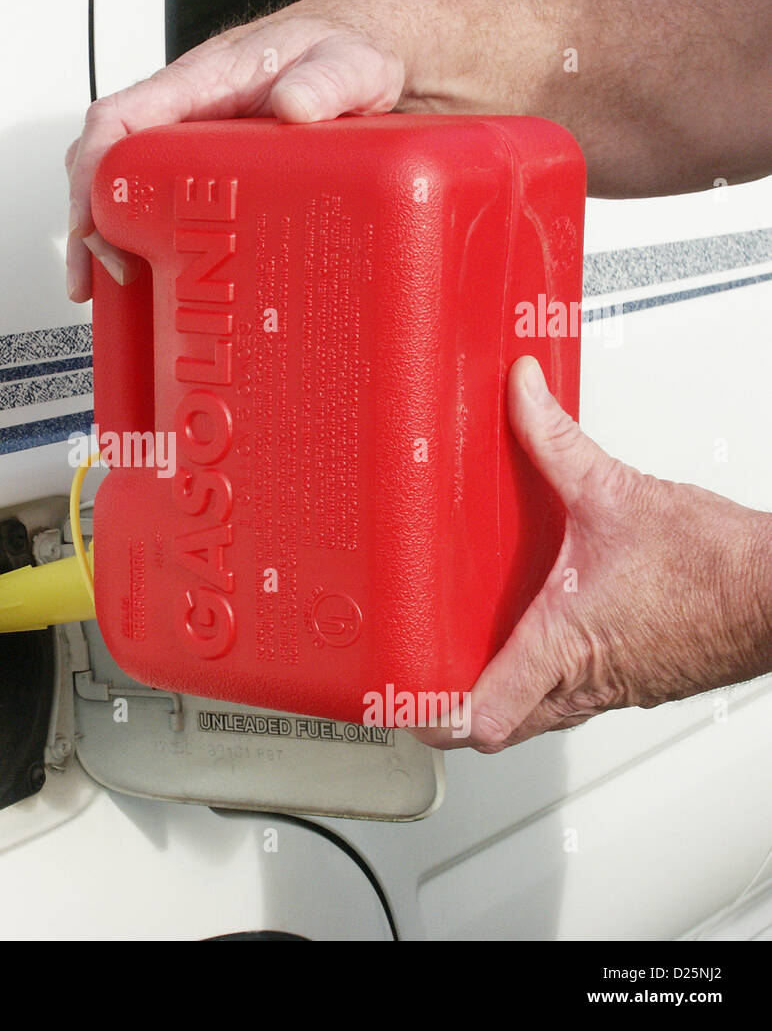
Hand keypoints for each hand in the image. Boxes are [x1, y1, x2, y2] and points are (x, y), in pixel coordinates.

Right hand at [64, 0, 411, 301]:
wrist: (354, 65)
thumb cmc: (340, 56)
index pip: (120, 119)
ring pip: (122, 187)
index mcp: (202, 83)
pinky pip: (153, 203)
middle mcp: (182, 116)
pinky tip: (141, 282)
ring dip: (103, 239)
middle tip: (102, 273)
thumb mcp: (349, 64)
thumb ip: (329, 81)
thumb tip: (295, 105)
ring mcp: (187, 148)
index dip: (93, 171)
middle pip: (106, 162)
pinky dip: (136, 242)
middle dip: (89, 222)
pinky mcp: (201, 176)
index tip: (91, 220)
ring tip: (102, 289)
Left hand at [415, 356, 771, 752]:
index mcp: (563, 644)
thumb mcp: (616, 492)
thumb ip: (555, 441)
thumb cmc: (716, 564)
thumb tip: (519, 393)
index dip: (436, 718)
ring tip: (459, 660)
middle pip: (499, 728)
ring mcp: (610, 690)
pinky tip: (533, 638)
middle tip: (418, 682)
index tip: (404, 705)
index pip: (486, 712)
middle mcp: (583, 681)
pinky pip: (570, 698)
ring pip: (535, 716)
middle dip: (454, 712)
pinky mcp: (633, 683)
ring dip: (496, 695)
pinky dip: (539, 681)